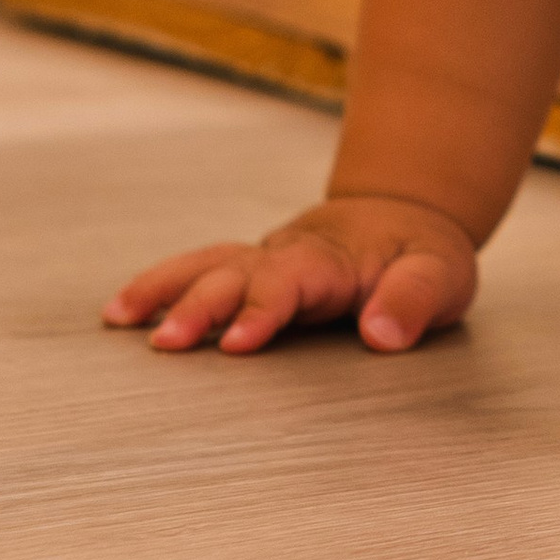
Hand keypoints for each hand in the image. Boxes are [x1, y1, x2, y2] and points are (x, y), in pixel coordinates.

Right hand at [101, 193, 479, 356]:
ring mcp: (264, 260)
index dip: (262, 309)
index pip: (291, 281)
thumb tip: (382, 334)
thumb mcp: (440, 275)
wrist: (405, 216)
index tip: (236, 343)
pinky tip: (123, 313)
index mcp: (333, 259)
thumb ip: (413, 301)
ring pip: (207, 265)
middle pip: (236, 273)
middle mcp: (288, 255)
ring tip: (119, 319)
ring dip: (164, 289)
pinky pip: (200, 271)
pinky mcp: (250, 271)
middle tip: (166, 344)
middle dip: (200, 306)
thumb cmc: (421, 254)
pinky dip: (160, 286)